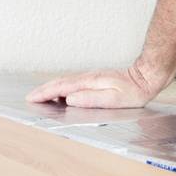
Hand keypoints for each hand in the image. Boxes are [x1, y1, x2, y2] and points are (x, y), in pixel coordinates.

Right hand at [25, 64, 168, 108]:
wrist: (146, 76)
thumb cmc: (133, 91)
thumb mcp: (113, 98)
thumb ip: (91, 98)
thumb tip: (70, 99)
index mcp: (89, 82)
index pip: (61, 87)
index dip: (45, 93)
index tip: (32, 98)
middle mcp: (87, 77)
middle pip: (59, 82)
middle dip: (43, 90)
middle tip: (30, 98)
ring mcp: (91, 77)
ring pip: (65, 82)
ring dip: (51, 88)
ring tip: (40, 96)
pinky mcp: (95, 79)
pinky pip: (73, 83)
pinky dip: (61, 88)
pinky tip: (62, 94)